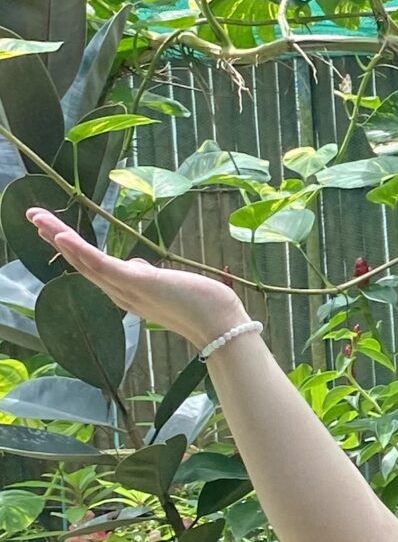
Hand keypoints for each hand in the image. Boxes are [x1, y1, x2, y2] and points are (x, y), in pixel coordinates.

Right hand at [26, 207, 247, 347]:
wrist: (221, 324)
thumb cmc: (202, 304)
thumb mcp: (168, 284)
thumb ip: (147, 276)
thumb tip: (134, 266)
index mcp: (127, 292)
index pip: (92, 267)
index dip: (71, 249)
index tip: (53, 230)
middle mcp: (120, 294)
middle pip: (80, 263)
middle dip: (55, 238)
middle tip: (32, 217)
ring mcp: (126, 289)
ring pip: (84, 261)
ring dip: (58, 237)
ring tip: (36, 218)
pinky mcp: (136, 284)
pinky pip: (101, 265)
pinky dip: (80, 251)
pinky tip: (62, 236)